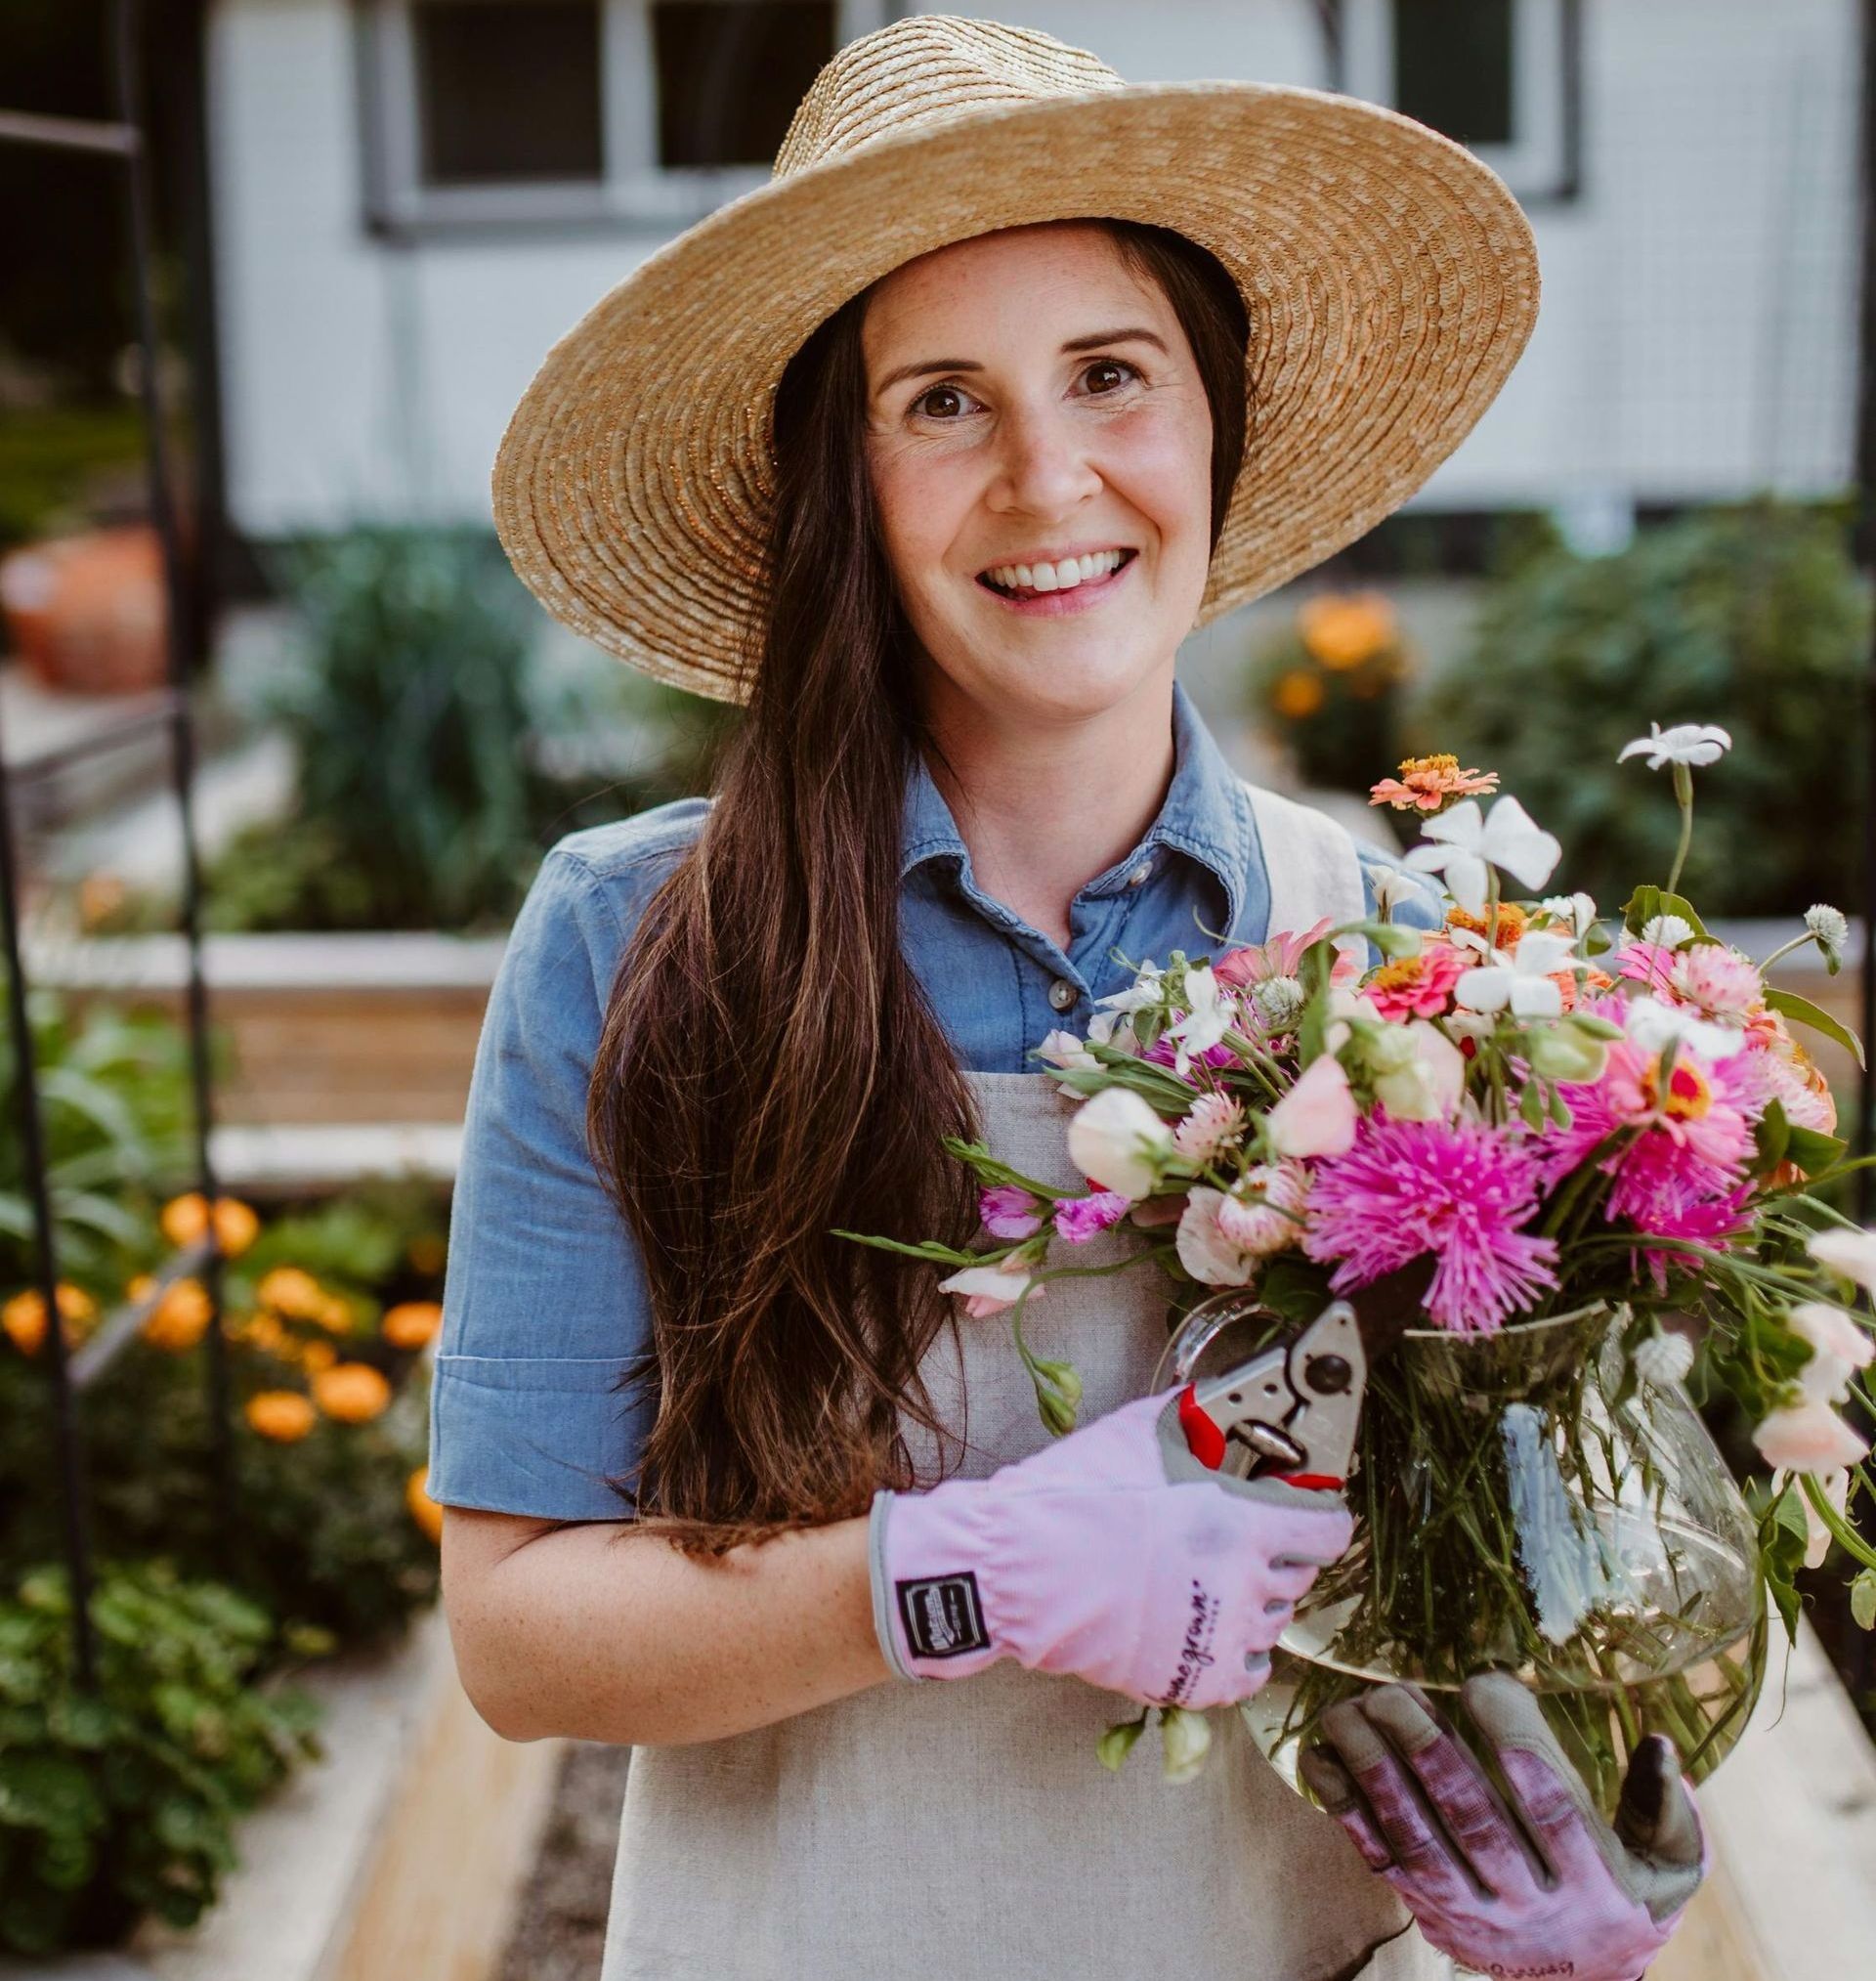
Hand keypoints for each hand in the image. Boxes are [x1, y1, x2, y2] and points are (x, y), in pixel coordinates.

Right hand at [868, 1388, 1351, 1705]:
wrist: (1023, 1569)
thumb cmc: (1079, 1495)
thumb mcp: (1138, 1434)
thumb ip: (1191, 1418)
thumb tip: (1215, 1401)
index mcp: (1242, 1521)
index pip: (1329, 1529)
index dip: (1319, 1512)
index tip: (1302, 1506)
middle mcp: (1245, 1585)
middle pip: (1300, 1573)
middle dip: (1279, 1550)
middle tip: (1239, 1534)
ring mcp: (1222, 1639)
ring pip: (1275, 1621)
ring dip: (1256, 1597)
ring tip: (1213, 1577)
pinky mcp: (1196, 1681)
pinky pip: (1248, 1671)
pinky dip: (1238, 1649)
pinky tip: (1208, 1623)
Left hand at [1300, 1672, 1706, 1980]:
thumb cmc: (1627, 1898)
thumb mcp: (1670, 1867)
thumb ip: (1667, 1809)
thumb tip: (1660, 1745)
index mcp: (1595, 1883)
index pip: (1553, 1807)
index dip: (1517, 1742)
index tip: (1483, 1681)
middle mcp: (1530, 1904)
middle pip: (1473, 1819)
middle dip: (1427, 1749)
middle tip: (1395, 1691)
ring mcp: (1473, 1913)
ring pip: (1416, 1838)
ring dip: (1375, 1770)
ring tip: (1349, 1710)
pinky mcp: (1429, 1910)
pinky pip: (1380, 1858)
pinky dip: (1346, 1807)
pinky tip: (1322, 1756)